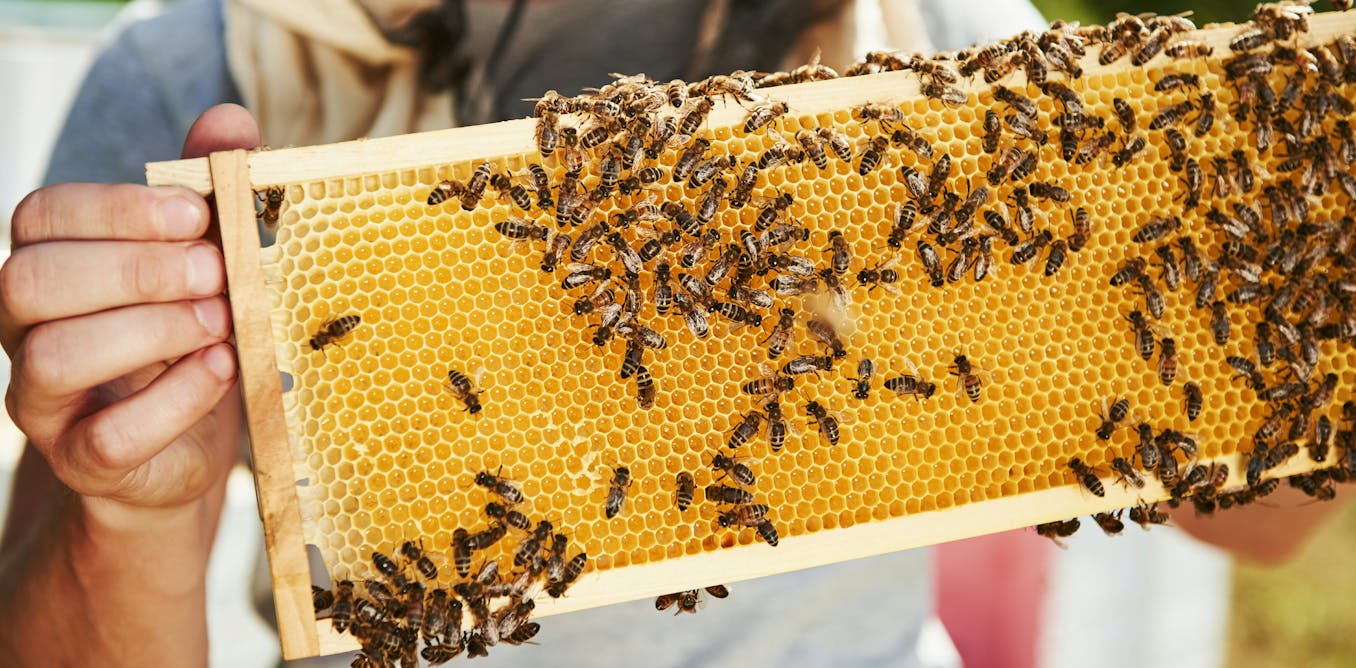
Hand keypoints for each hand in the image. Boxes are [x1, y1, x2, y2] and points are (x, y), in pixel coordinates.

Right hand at [1, 104, 258, 512]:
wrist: (181, 451)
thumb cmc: (189, 338)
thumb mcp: (204, 261)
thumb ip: (208, 192)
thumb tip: (230, 122)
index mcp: (50, 266)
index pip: (40, 216)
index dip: (115, 208)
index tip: (197, 214)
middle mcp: (26, 330)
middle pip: (31, 280)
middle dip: (132, 268)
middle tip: (215, 272)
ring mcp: (45, 401)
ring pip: (54, 355)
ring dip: (151, 331)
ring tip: (220, 320)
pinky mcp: (84, 460)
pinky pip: (106, 434)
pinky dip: (174, 398)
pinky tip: (221, 369)